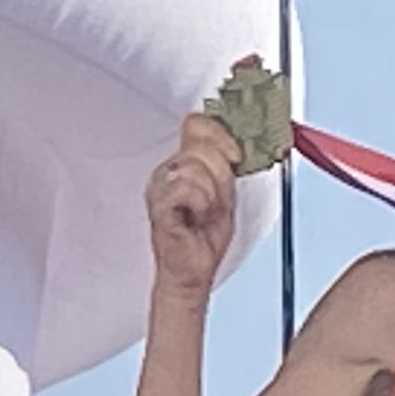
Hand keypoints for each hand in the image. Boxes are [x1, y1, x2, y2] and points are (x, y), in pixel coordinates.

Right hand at [147, 113, 240, 298]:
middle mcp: (167, 169)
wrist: (193, 272)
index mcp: (182, 162)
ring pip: (195, 167)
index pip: (198, 123)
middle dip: (220, 176)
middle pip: (202, 146)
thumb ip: (226, 165)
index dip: (221, 137)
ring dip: (211, 195)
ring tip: (205, 213)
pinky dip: (200, 203)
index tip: (235, 157)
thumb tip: (235, 142)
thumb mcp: (225, 193)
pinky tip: (196, 217)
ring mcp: (160, 186)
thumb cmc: (204, 236)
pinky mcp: (159, 204)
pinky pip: (185, 187)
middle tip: (216, 202)